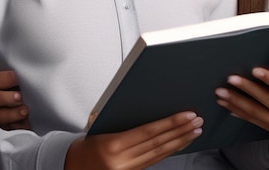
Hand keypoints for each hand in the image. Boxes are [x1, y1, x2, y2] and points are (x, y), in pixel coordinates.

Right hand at [0, 59, 30, 129]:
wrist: (20, 93)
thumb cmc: (14, 77)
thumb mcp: (8, 67)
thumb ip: (4, 63)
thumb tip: (0, 57)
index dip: (4, 78)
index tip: (17, 75)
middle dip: (6, 97)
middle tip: (20, 96)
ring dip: (12, 114)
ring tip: (25, 111)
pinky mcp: (1, 125)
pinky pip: (6, 128)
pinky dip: (17, 127)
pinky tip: (26, 125)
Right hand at [65, 112, 203, 169]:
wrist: (70, 167)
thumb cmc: (85, 144)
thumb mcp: (99, 127)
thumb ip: (123, 121)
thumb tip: (148, 105)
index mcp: (112, 145)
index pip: (149, 132)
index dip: (171, 123)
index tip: (187, 114)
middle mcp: (121, 162)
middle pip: (158, 144)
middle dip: (180, 131)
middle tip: (198, 120)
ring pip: (159, 154)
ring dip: (180, 141)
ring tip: (195, 131)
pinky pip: (154, 162)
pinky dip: (169, 151)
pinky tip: (180, 143)